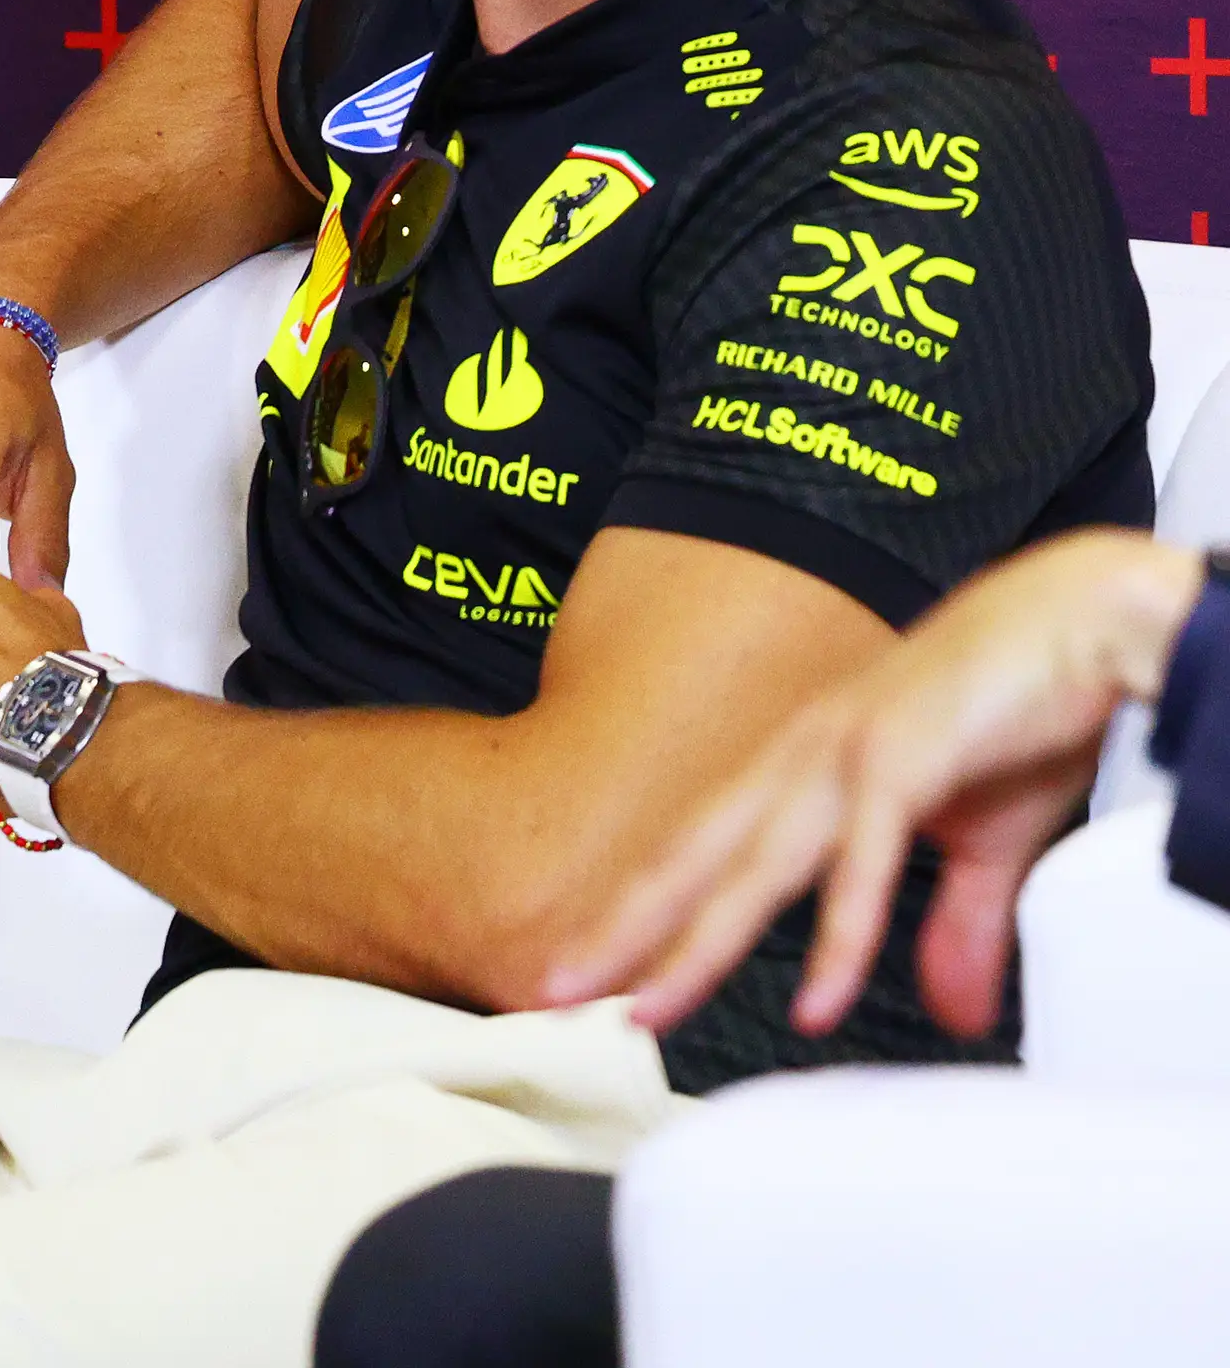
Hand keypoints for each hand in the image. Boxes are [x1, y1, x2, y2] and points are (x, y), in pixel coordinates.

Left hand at [547, 530, 1208, 1038]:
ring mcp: (845, 755)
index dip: (643, 912)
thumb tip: (949, 1011)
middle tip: (547, 990)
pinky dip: (839, 936)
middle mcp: (804, 759)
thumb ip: (954, 923)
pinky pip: (861, 864)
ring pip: (752, 867)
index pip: (705, 851)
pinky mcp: (906, 759)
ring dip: (695, 945)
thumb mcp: (987, 840)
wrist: (1087, 620)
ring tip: (640, 1014)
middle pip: (695, 860)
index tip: (587, 969)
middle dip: (621, 930)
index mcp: (805, 767)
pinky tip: (814, 1003)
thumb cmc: (1027, 711)